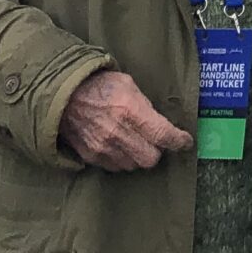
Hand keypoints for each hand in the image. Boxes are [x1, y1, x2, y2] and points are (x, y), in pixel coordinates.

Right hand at [56, 68, 192, 171]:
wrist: (65, 97)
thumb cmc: (100, 85)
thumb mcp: (128, 84)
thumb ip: (144, 105)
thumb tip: (159, 122)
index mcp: (131, 110)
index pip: (162, 134)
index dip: (178, 140)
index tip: (186, 142)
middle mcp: (119, 133)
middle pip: (151, 158)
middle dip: (157, 151)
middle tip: (155, 140)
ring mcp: (104, 148)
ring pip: (134, 165)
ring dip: (139, 156)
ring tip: (135, 142)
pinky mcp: (93, 157)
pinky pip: (117, 168)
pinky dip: (122, 160)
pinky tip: (120, 146)